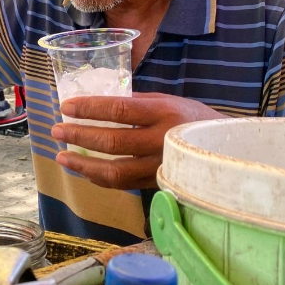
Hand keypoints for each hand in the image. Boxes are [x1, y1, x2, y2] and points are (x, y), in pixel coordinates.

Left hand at [51, 92, 224, 189]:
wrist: (228, 149)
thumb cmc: (192, 118)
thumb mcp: (168, 100)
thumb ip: (136, 103)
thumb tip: (97, 103)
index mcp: (163, 112)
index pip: (119, 109)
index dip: (90, 108)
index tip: (66, 106)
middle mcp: (162, 140)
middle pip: (113, 141)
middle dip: (79, 135)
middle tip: (56, 130)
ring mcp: (160, 166)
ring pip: (115, 171)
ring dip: (83, 164)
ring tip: (61, 156)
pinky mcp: (158, 184)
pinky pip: (123, 184)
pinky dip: (99, 177)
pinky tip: (84, 170)